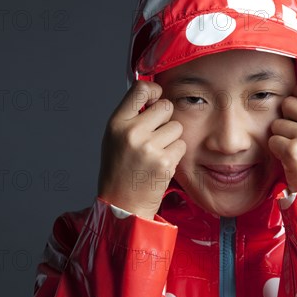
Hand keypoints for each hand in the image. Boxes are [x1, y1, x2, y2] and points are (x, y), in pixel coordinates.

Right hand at [98, 80, 185, 218]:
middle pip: (165, 107)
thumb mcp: (114, 139)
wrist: (122, 206)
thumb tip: (154, 95)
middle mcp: (132, 133)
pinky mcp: (164, 161)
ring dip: (171, 139)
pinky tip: (161, 164)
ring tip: (156, 153)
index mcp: (117, 124)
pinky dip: (175, 154)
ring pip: (176, 127)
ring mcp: (149, 147)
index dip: (154, 90)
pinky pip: (181, 145)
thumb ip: (131, 117)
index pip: (140, 89)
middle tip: (155, 136)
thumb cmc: (119, 171)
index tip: (156, 97)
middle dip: (165, 120)